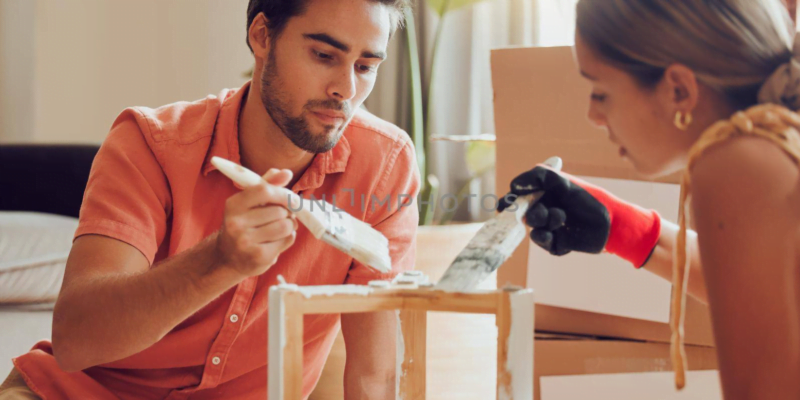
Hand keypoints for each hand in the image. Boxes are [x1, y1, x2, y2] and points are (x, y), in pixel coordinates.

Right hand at [215, 169, 297, 277]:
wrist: (227, 258)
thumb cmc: (243, 224)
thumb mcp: (249, 202)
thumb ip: (267, 185)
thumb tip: (286, 172)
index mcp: (233, 205)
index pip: (264, 191)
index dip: (283, 193)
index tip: (291, 199)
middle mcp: (236, 223)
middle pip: (279, 210)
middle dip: (286, 212)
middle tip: (281, 216)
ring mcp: (246, 242)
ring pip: (286, 225)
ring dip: (289, 225)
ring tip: (280, 228)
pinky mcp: (259, 257)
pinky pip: (288, 240)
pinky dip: (287, 238)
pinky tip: (276, 241)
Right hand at [498, 165, 660, 266]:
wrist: (613, 222)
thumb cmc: (590, 198)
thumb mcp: (564, 182)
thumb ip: (539, 177)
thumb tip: (514, 185)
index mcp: (543, 194)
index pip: (518, 196)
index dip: (510, 200)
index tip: (506, 204)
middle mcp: (544, 210)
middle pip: (523, 214)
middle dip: (532, 212)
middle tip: (542, 212)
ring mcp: (550, 227)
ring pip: (533, 229)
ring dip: (544, 221)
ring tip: (562, 217)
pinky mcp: (556, 244)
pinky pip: (543, 243)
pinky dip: (546, 238)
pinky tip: (556, 235)